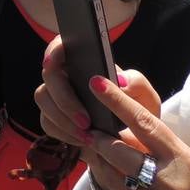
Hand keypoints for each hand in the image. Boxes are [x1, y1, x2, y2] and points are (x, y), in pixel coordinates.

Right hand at [36, 36, 160, 147]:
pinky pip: (47, 122)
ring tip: (87, 135)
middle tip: (86, 120)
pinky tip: (82, 140)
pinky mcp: (53, 117)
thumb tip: (118, 80)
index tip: (52, 62)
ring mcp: (57, 96)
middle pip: (49, 75)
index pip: (61, 45)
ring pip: (43, 99)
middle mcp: (68, 75)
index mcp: (86, 61)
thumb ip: (137, 84)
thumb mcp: (146, 98)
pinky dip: (63, 133)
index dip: (53, 50)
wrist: (131, 144)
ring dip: (62, 119)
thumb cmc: (136, 113)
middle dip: (64, 99)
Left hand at [83, 76, 189, 189]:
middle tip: (86, 128)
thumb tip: (118, 125)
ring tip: (89, 148)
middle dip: (99, 139)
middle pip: (120, 153)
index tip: (97, 83)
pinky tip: (102, 169)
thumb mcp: (182, 157)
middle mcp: (168, 179)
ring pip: (113, 177)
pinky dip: (106, 179)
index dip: (117, 101)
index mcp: (180, 155)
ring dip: (97, 161)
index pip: (143, 122)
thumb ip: (153, 142)